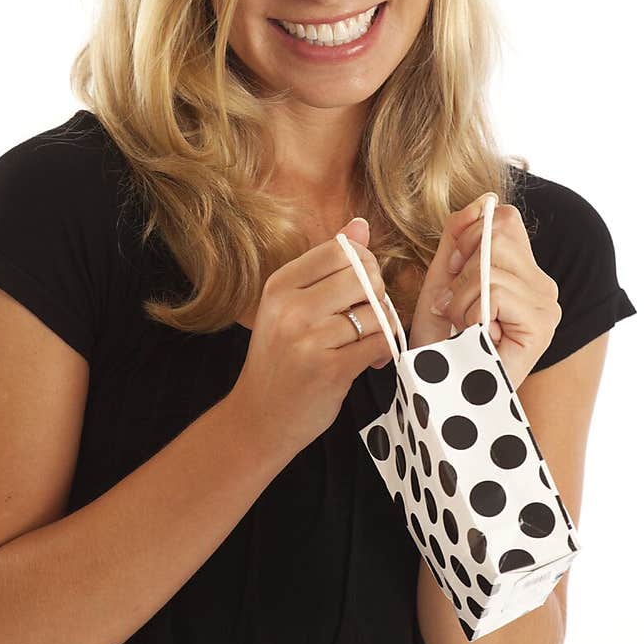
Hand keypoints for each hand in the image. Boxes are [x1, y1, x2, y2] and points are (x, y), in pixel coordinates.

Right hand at [229, 218, 394, 459]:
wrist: (260, 418)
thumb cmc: (281, 360)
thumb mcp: (292, 307)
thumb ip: (326, 266)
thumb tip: (360, 225)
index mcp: (279, 286)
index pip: (339, 250)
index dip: (363, 264)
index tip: (361, 287)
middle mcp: (290, 308)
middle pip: (363, 277)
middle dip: (377, 295)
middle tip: (369, 316)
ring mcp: (308, 339)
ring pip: (376, 311)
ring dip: (382, 328)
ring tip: (368, 344)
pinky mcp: (330, 369)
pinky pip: (380, 342)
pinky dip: (384, 351)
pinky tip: (372, 361)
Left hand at [407, 193, 561, 391]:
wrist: (439, 390)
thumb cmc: (440, 339)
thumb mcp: (443, 277)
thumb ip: (459, 236)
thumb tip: (485, 200)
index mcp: (524, 270)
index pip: (502, 219)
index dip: (468, 239)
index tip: (453, 275)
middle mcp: (543, 285)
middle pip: (497, 235)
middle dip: (461, 270)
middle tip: (455, 306)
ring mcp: (547, 306)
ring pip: (491, 265)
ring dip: (460, 298)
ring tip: (462, 326)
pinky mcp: (542, 325)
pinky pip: (494, 291)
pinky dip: (469, 311)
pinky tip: (472, 336)